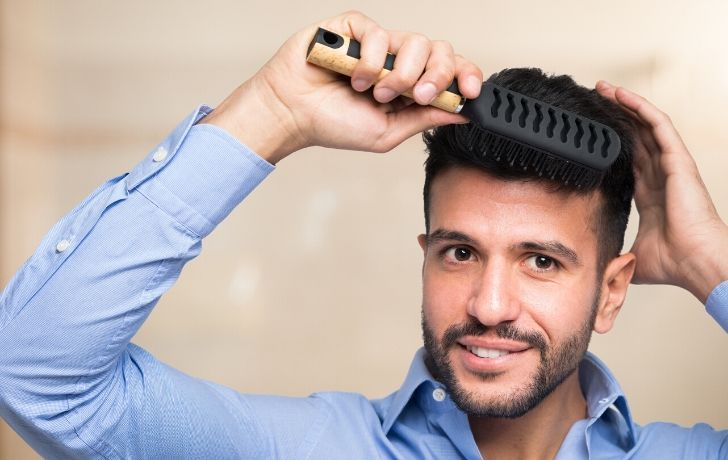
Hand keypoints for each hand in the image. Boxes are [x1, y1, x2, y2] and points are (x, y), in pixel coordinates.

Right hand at [202, 11, 482, 162]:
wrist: (293, 114)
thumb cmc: (334, 124)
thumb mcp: (389, 132)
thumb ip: (425, 119)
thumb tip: (463, 112)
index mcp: (408, 85)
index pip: (449, 71)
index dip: (465, 76)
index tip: (470, 91)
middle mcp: (396, 60)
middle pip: (440, 51)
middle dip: (435, 75)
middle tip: (414, 95)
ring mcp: (376, 43)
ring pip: (414, 42)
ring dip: (398, 74)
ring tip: (374, 92)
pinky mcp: (354, 28)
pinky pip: (378, 32)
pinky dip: (369, 60)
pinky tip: (353, 77)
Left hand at [596, 81, 727, 302]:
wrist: (695, 263)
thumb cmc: (674, 262)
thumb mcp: (635, 255)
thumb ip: (617, 255)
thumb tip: (601, 268)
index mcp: (650, 193)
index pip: (628, 158)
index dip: (611, 142)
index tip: (591, 131)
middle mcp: (660, 175)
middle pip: (635, 135)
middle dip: (615, 115)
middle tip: (593, 98)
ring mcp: (670, 165)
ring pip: (646, 124)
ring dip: (625, 104)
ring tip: (604, 88)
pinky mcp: (678, 161)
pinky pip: (659, 125)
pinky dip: (641, 108)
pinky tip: (622, 95)